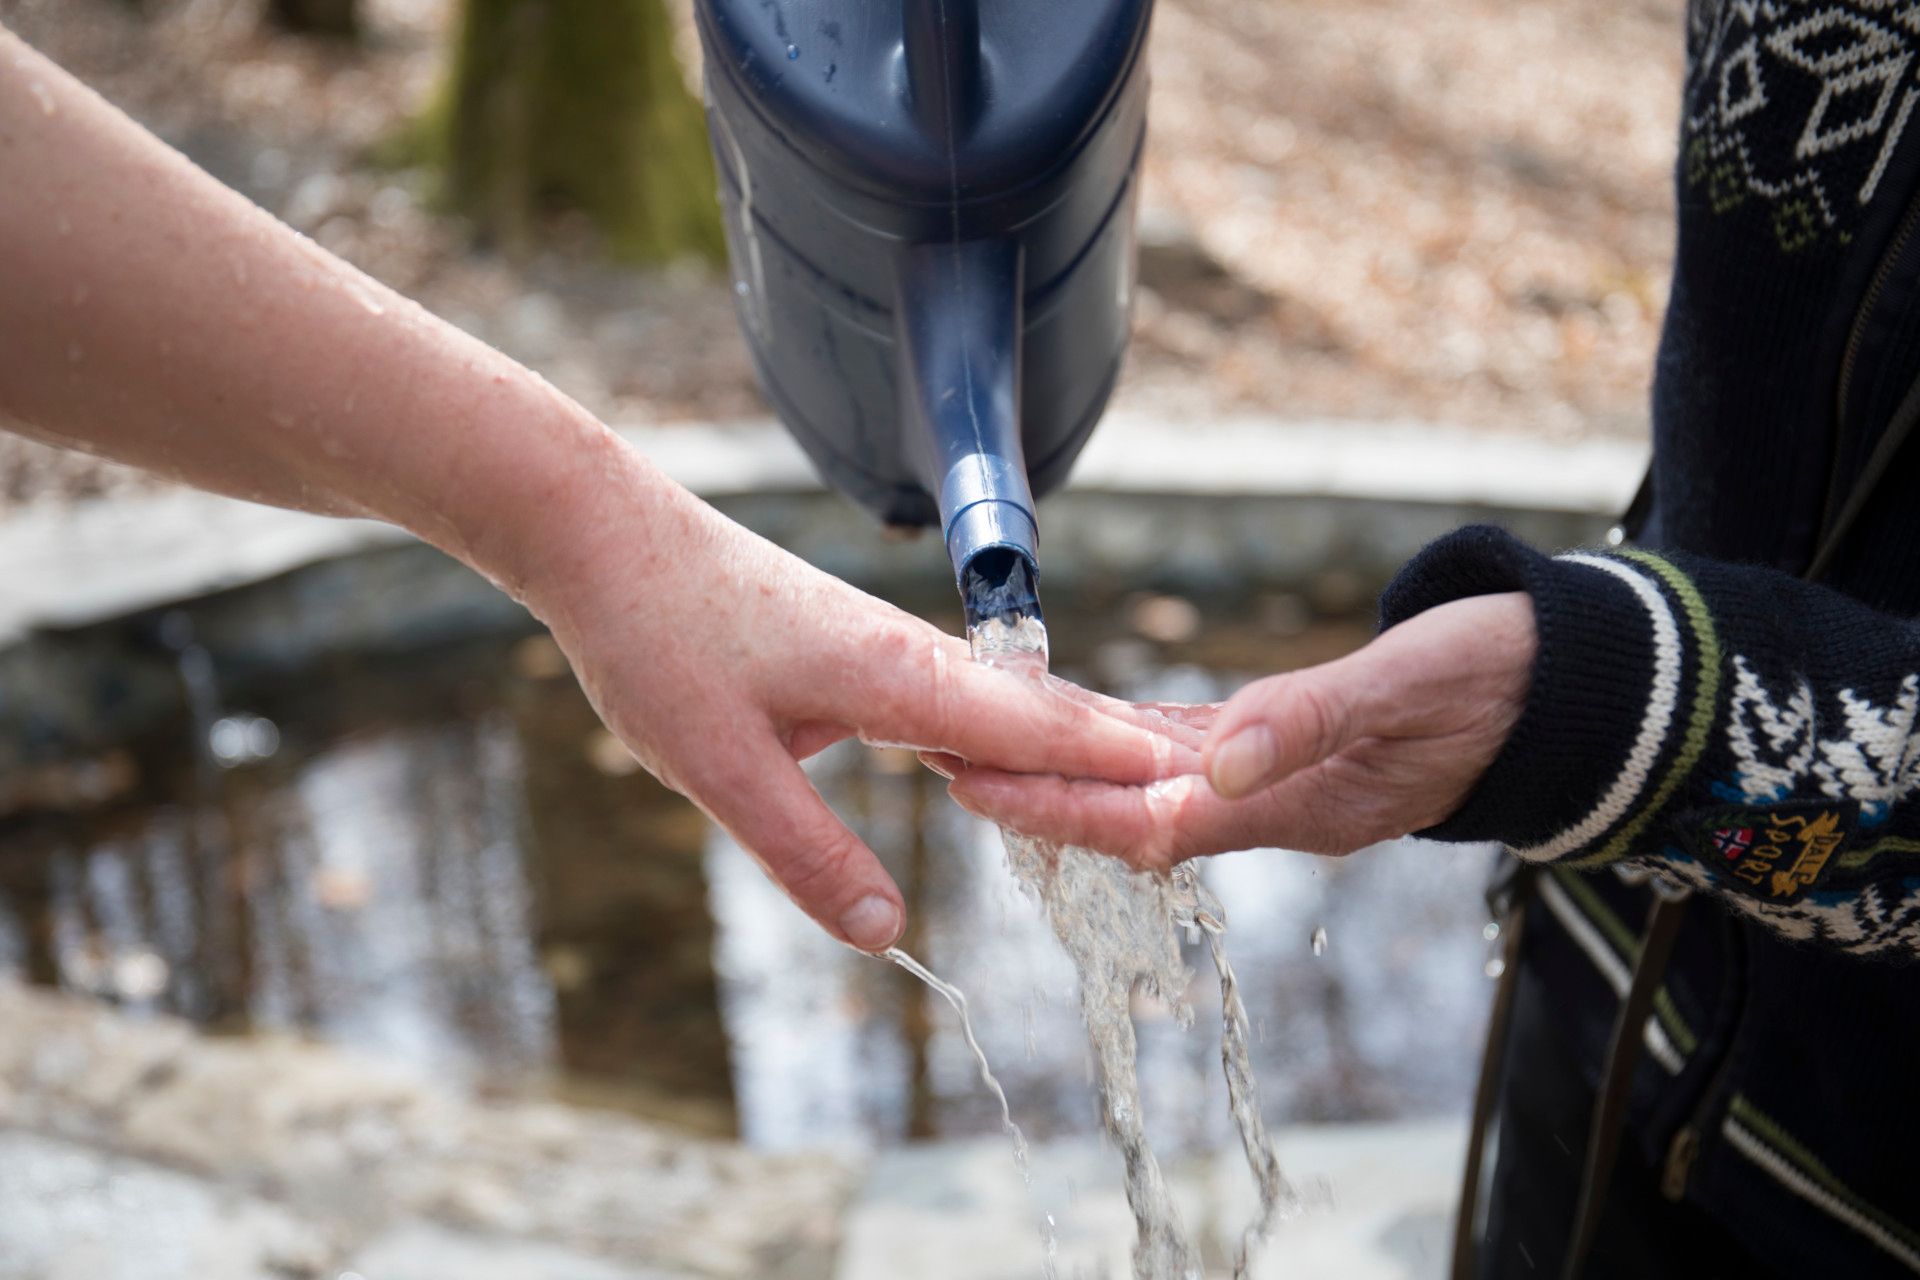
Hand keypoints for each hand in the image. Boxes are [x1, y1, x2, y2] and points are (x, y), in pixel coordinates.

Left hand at [519, 453, 1193, 950]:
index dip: (1114, 765)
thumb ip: (806, 850)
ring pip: (1001, 695)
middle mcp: (908, 652)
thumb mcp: (718, 767)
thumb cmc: (656, 637)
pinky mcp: (852, 644)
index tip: (1194, 788)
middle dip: (1117, 750)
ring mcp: (883, 642)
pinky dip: (1009, 721)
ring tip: (1137, 773)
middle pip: (1040, 707)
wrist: (601, 532)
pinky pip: (958, 689)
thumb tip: (888, 934)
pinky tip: (1010, 741)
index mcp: (897, 676)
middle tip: (1199, 790)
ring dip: (1069, 735)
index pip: (1035, 728)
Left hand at [944, 593, 1534, 869]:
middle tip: (934, 753)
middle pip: (1126, 809)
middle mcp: (1270, 804)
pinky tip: (1077, 715)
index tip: (972, 785)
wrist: (1557, 687)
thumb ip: (1314, 721)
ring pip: (1145, 781)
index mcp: (1294, 804)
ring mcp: (1274, 781)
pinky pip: (1182, 752)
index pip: (1147, 823)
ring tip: (979, 733)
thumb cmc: (1494, 680)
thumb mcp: (1409, 685)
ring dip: (1064, 763)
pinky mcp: (1281, 746)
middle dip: (1031, 788)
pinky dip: (1123, 736)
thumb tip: (1219, 766)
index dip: (1057, 808)